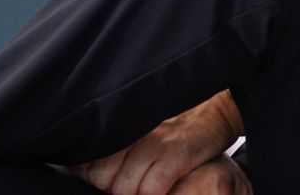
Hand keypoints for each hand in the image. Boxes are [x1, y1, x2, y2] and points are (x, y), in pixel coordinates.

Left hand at [73, 92, 241, 194]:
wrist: (217, 112)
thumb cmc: (177, 126)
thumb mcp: (142, 131)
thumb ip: (115, 147)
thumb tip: (81, 167)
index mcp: (123, 128)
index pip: (89, 164)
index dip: (99, 177)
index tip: (114, 177)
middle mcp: (134, 134)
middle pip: (103, 179)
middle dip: (115, 188)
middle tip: (136, 182)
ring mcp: (155, 144)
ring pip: (124, 188)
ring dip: (137, 193)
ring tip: (152, 184)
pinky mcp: (176, 155)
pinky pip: (152, 190)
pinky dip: (156, 194)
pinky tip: (166, 186)